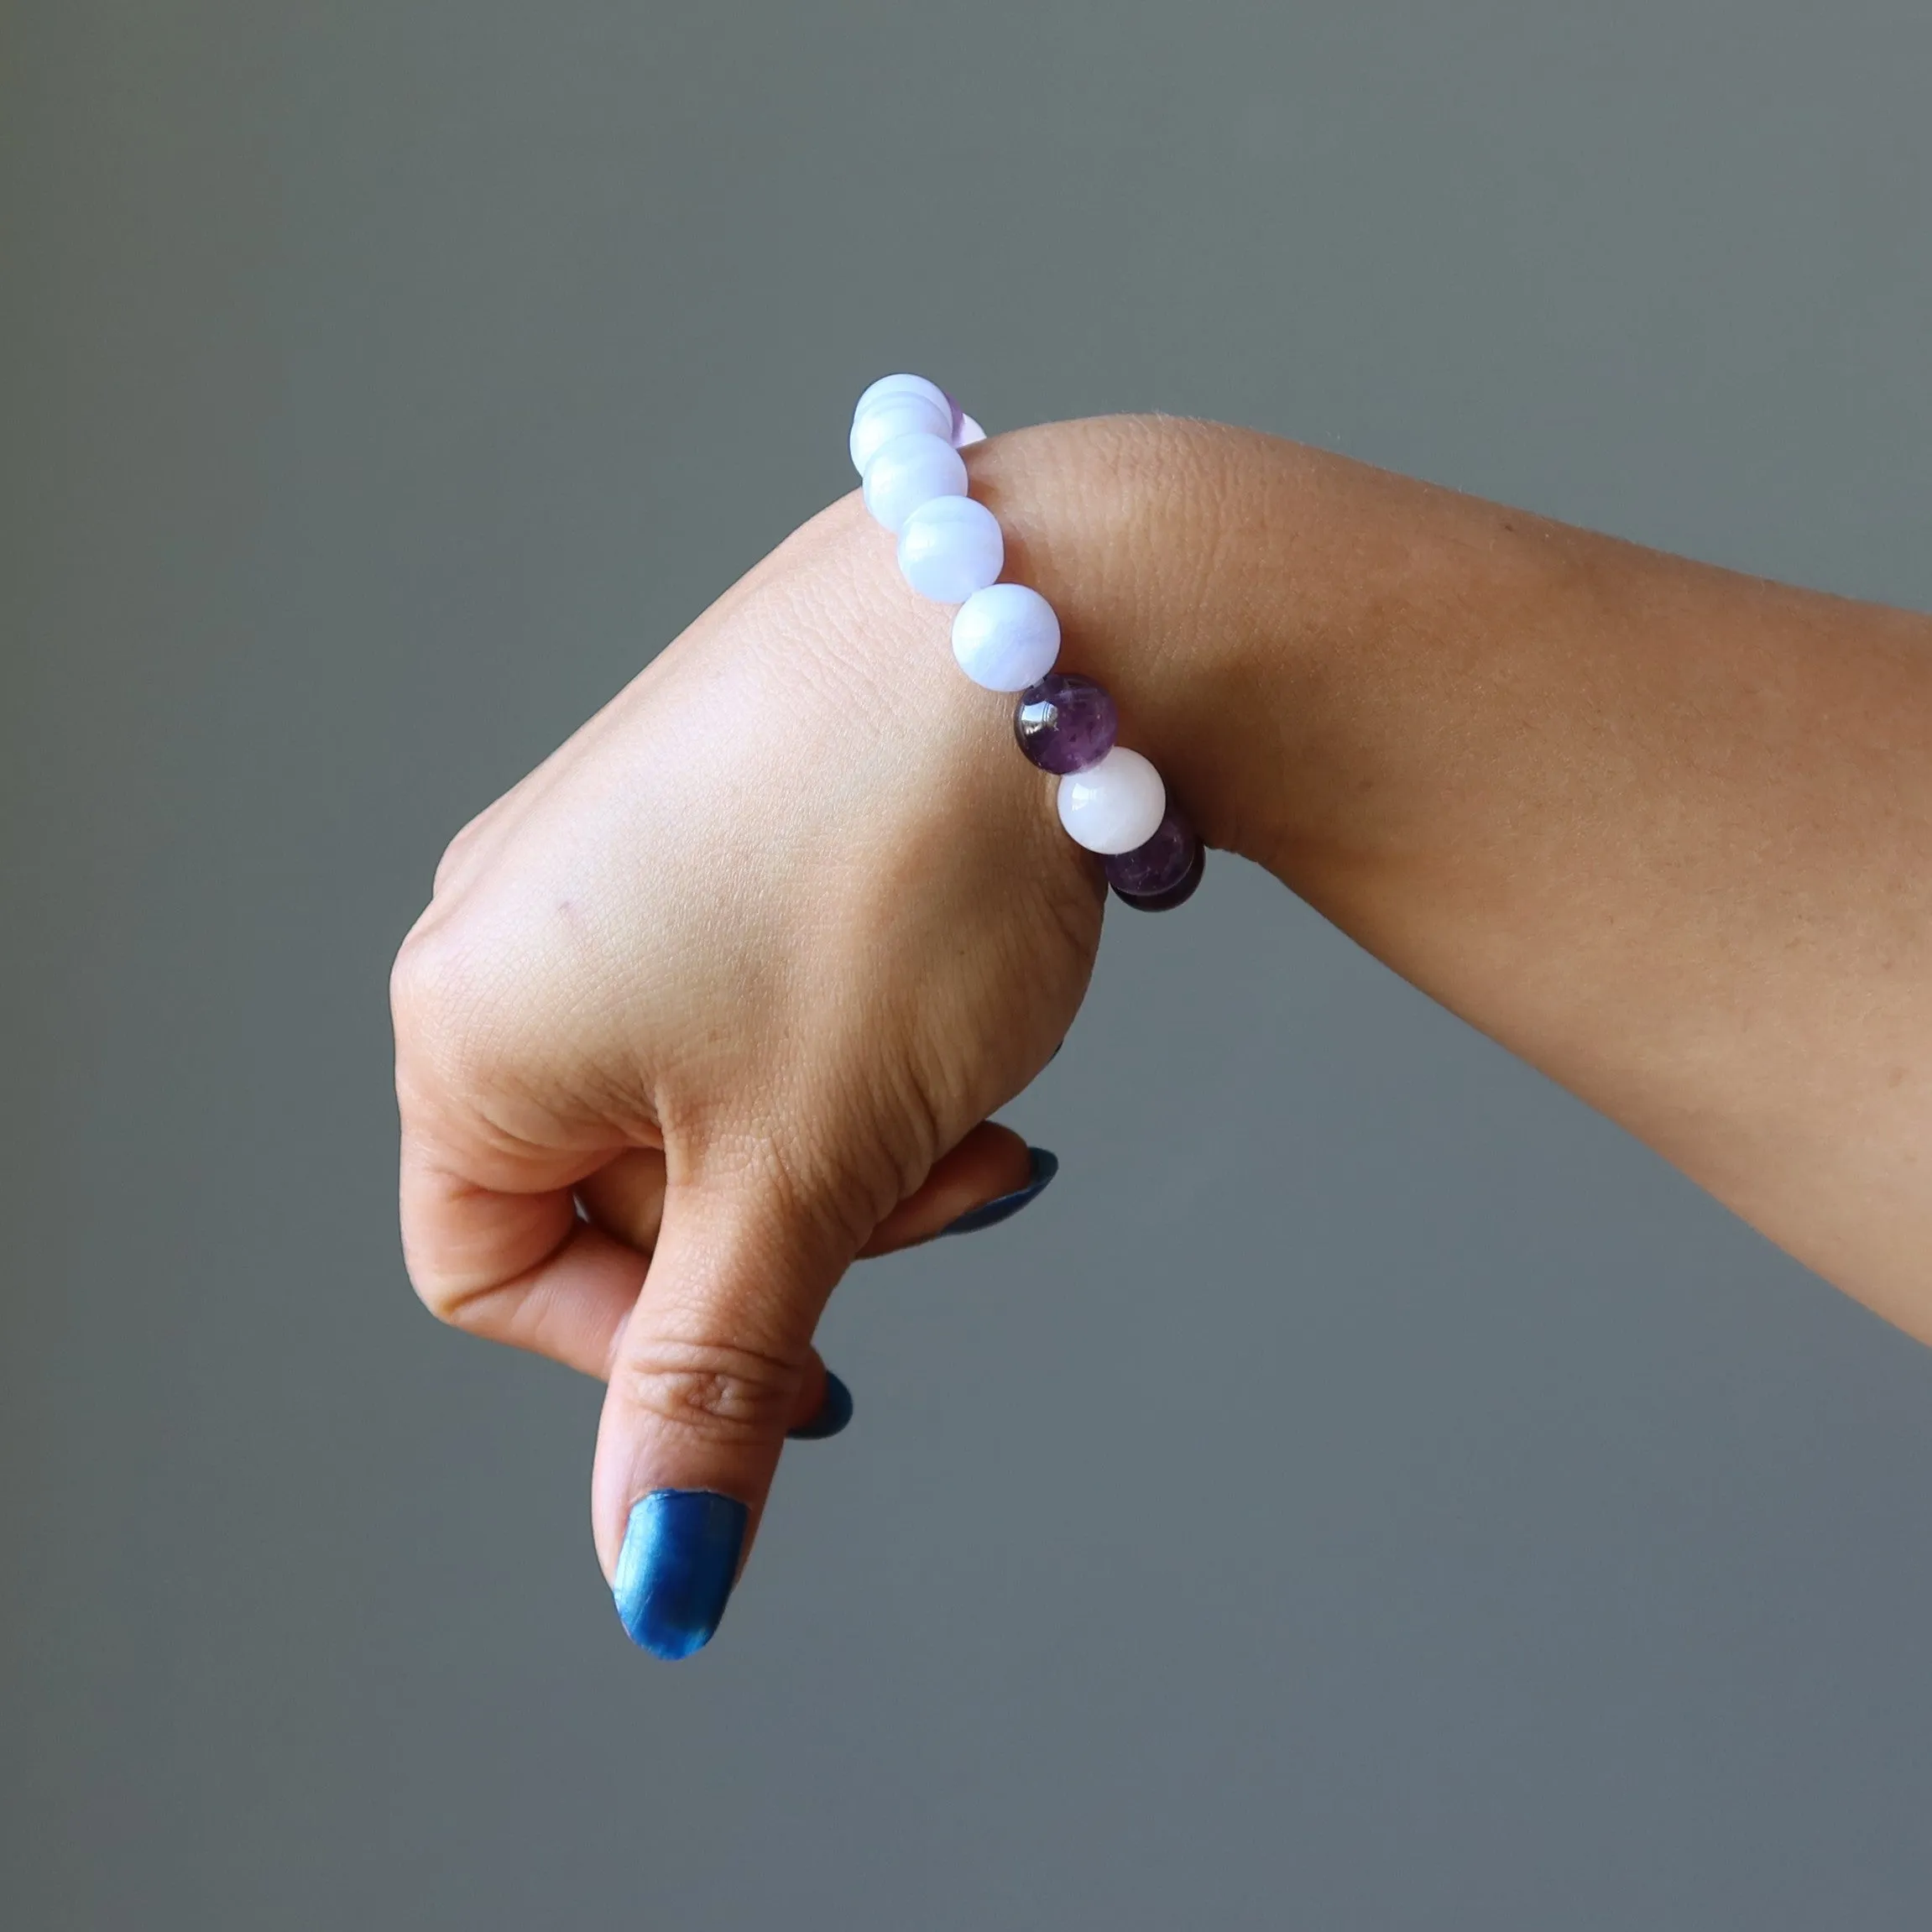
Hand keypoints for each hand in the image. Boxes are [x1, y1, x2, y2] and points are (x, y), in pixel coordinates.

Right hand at [391, 480, 1102, 1655]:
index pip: (492, 1275)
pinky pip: (746, 983)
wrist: (1043, 616)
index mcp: (468, 1022)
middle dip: (793, 1220)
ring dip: (841, 1130)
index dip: (649, 1352)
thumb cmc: (896, 885)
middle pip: (617, 1182)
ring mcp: (607, 844)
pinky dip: (850, 1034)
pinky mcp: (707, 795)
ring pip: (704, 1086)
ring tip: (969, 1073)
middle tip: (955, 1179)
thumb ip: (709, 1378)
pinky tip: (952, 984)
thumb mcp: (801, 1167)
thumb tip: (656, 1584)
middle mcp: (504, 921)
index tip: (815, 1355)